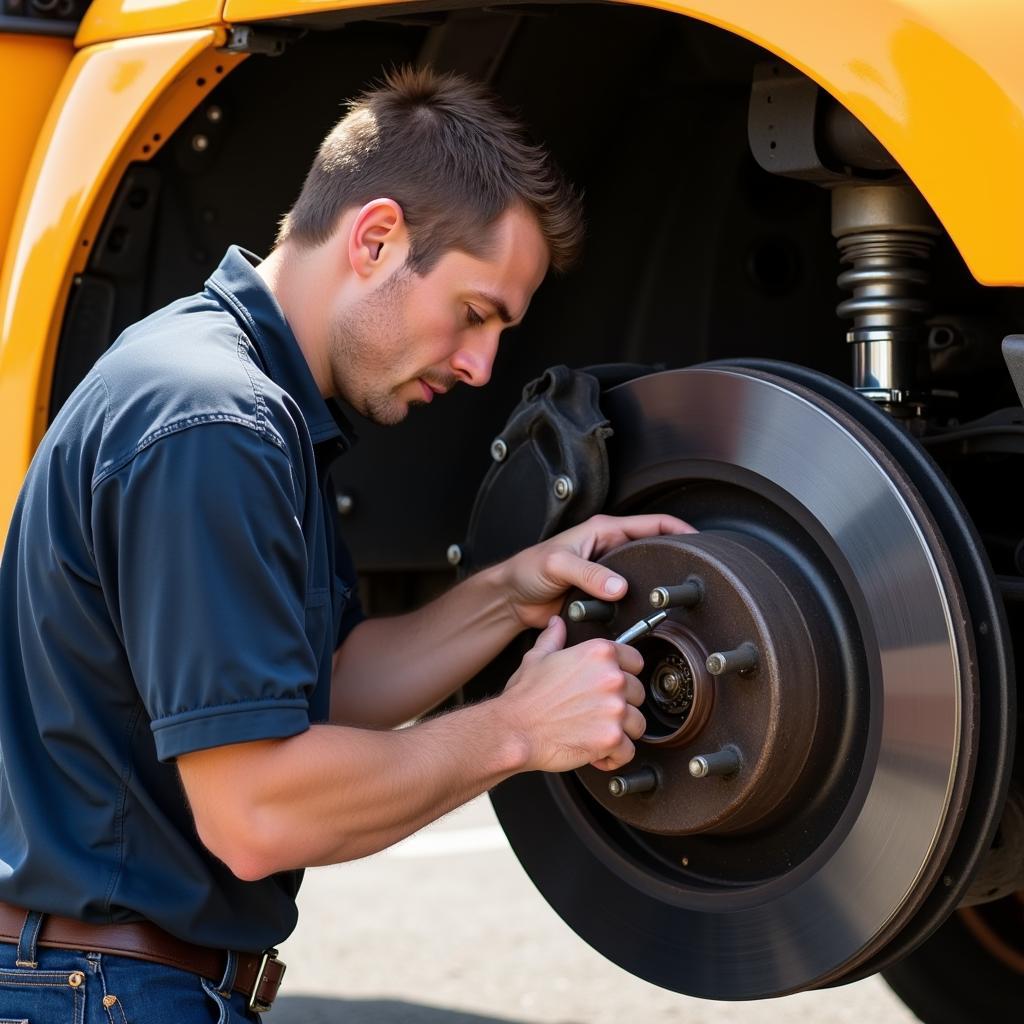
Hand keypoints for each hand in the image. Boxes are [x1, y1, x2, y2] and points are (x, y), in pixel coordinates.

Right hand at [498, 616, 647, 772]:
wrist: (514, 729)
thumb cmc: (524, 697)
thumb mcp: (536, 658)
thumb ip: (553, 639)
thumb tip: (556, 624)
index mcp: (598, 654)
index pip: (636, 661)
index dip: (626, 675)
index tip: (615, 686)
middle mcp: (611, 678)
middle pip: (638, 694)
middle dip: (622, 706)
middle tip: (598, 713)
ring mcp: (614, 709)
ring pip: (637, 724)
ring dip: (621, 732)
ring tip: (597, 733)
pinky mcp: (612, 737)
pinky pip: (628, 751)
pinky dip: (614, 757)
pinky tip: (598, 753)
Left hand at [501, 513, 695, 629]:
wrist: (513, 599)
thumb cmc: (528, 570)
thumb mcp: (558, 564)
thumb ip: (587, 573)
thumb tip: (618, 586)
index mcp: (605, 531)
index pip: (653, 523)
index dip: (680, 530)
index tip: (701, 542)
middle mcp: (611, 550)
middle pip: (654, 552)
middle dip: (673, 562)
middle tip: (692, 577)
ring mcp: (608, 575)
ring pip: (644, 580)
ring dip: (655, 591)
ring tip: (673, 602)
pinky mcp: (604, 599)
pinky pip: (629, 603)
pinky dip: (638, 609)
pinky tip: (647, 618)